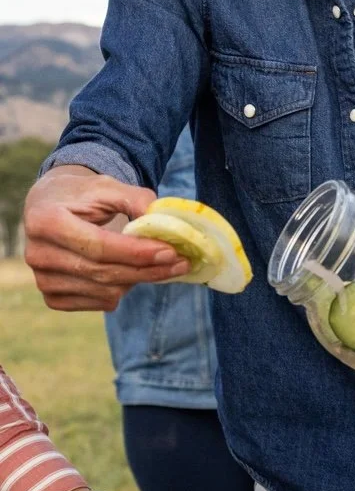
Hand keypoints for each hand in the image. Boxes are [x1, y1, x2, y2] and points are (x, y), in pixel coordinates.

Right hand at [24, 166, 189, 310]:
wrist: (52, 207)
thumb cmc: (82, 195)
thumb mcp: (107, 187)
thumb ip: (135, 199)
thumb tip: (164, 222)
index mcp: (46, 221)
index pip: (98, 245)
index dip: (136, 252)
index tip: (170, 252)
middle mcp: (38, 254)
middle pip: (103, 272)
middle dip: (147, 269)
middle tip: (180, 263)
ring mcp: (43, 280)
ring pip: (105, 291)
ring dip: (138, 280)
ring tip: (156, 263)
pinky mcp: (53, 298)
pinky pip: (99, 303)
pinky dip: (122, 291)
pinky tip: (130, 273)